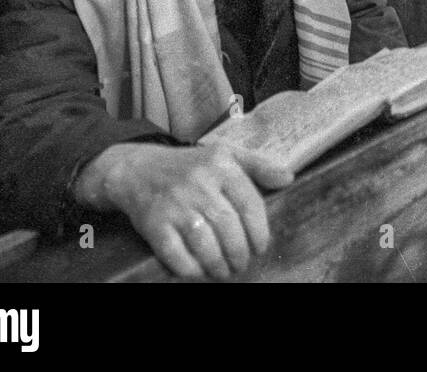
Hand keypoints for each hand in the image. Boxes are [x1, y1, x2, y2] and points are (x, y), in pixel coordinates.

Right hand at [73, 142, 293, 279]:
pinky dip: (190, 269)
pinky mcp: (153, 223)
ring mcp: (174, 204)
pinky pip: (175, 254)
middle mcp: (198, 184)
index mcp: (221, 165)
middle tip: (242, 264)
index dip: (259, 232)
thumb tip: (288, 178)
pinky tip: (199, 272)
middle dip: (240, 253)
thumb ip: (258, 166)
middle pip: (229, 228)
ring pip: (204, 244)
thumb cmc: (191, 165)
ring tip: (224, 271)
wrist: (138, 169)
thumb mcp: (226, 155)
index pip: (250, 204)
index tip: (261, 247)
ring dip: (218, 265)